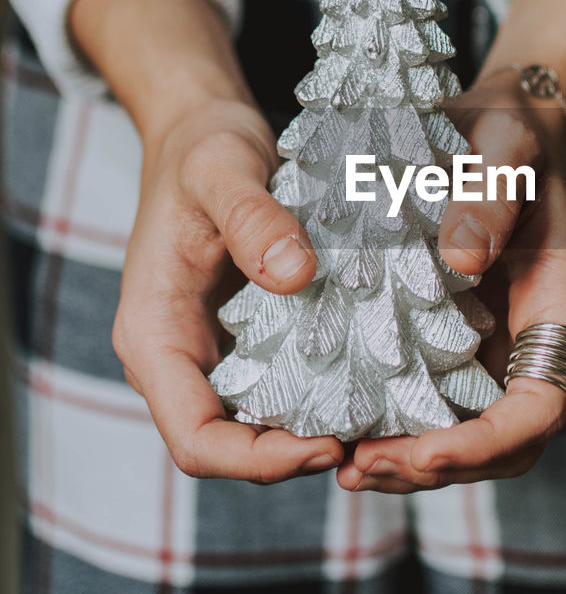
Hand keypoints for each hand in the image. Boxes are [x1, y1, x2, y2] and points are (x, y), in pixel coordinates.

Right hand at [112, 97, 345, 481]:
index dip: (258, 461)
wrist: (201, 132)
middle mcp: (177, 358)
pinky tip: (375, 382)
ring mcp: (210, 352)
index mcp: (154, 335)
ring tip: (384, 420)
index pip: (195, 439)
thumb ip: (252, 217)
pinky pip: (280, 387)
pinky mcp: (244, 338)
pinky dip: (322, 395)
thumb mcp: (222, 168)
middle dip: (297, 457)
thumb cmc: (201, 148)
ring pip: (257, 424)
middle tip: (375, 441)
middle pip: (230, 446)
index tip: (328, 446)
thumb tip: (296, 276)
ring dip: (314, 432)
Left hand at [336, 74, 565, 492]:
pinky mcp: (462, 349)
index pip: (540, 410)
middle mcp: (537, 347)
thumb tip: (460, 262)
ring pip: (468, 439)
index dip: (486, 442)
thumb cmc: (509, 136)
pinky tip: (342, 428)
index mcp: (564, 312)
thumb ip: (490, 197)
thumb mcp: (505, 146)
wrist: (497, 132)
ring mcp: (500, 354)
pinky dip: (396, 429)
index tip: (425, 450)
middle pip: (504, 447)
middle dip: (436, 466)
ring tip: (343, 464)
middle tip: (359, 465)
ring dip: (410, 462)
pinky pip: (436, 408)